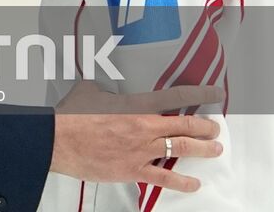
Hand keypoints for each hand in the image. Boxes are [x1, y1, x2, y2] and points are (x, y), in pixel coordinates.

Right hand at [51, 82, 223, 193]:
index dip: (200, 93)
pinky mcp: (133, 170)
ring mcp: (141, 151)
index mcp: (135, 104)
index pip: (176, 97)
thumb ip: (106, 91)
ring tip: (215, 150)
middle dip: (206, 128)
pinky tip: (194, 184)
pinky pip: (165, 178)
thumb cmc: (70, 116)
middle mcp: (144, 127)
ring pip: (182, 150)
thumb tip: (108, 92)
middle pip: (185, 127)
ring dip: (202, 150)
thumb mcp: (89, 91)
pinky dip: (182, 182)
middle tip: (215, 128)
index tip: (215, 93)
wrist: (57, 141)